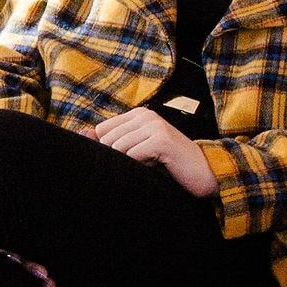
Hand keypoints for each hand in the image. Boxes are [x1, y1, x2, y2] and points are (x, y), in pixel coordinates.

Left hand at [90, 106, 214, 197]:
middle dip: (118, 157)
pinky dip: (139, 166)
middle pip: (106, 139)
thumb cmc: (169, 164)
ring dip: (130, 164)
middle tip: (142, 164)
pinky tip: (156, 166)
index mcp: (138, 114)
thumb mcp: (138, 150)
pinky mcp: (160, 140)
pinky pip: (132, 156)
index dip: (110, 149)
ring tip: (151, 165)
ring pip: (118, 148)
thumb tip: (81, 133)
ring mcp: (154, 125)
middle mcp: (146, 115)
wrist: (204, 172)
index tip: (131, 158)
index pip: (102, 130)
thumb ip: (111, 141)